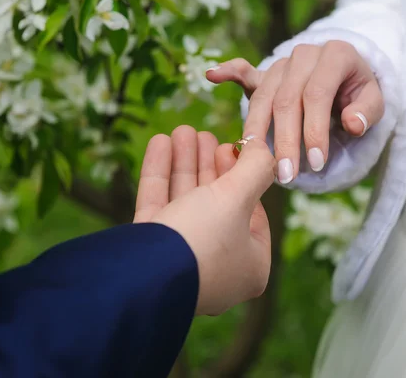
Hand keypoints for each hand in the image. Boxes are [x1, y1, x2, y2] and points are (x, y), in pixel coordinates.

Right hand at [133, 126, 276, 315]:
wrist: (143, 277)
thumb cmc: (203, 239)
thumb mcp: (236, 198)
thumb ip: (255, 169)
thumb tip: (262, 146)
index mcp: (249, 265)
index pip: (252, 213)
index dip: (242, 175)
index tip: (230, 148)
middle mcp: (217, 266)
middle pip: (216, 204)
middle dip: (208, 163)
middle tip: (203, 134)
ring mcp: (181, 260)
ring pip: (185, 202)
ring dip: (183, 163)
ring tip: (181, 129)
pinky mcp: (150, 251)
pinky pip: (159, 208)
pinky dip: (159, 174)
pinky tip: (159, 142)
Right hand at [206, 41, 383, 183]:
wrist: (349, 76)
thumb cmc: (359, 94)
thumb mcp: (375, 102)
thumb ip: (367, 112)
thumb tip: (352, 124)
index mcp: (335, 55)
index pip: (317, 95)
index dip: (314, 130)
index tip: (315, 164)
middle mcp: (305, 55)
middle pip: (286, 99)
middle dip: (284, 140)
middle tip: (285, 176)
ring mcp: (282, 64)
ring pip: (263, 97)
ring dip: (257, 131)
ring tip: (254, 160)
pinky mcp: (266, 73)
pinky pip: (245, 72)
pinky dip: (229, 72)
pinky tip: (212, 75)